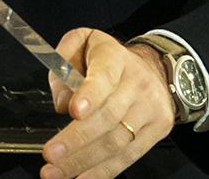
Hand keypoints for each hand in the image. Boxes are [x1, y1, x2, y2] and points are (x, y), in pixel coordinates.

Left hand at [40, 29, 174, 178]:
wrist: (154, 67)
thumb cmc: (106, 58)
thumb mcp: (80, 43)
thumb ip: (63, 63)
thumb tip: (62, 103)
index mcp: (114, 57)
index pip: (105, 76)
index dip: (90, 94)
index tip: (73, 111)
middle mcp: (137, 83)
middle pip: (109, 116)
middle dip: (77, 139)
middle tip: (51, 155)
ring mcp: (150, 108)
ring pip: (117, 141)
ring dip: (84, 162)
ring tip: (57, 173)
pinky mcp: (158, 131)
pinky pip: (129, 156)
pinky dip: (104, 171)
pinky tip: (82, 178)